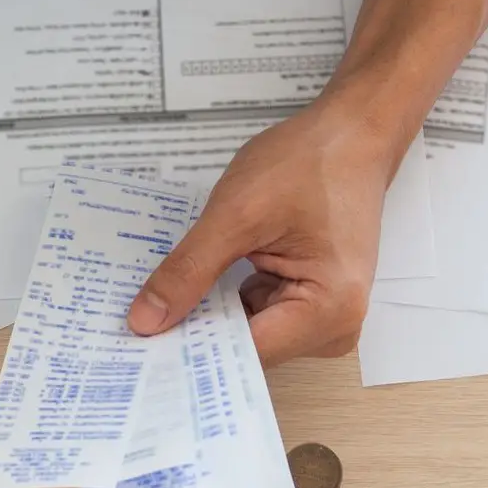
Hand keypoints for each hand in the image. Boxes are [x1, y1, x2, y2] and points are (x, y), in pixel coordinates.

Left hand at [127, 95, 404, 365]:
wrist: (352, 133)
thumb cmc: (308, 163)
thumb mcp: (237, 213)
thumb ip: (190, 270)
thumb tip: (144, 323)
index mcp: (329, 311)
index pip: (245, 355)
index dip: (190, 350)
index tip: (137, 350)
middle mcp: (336, 327)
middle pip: (249, 348)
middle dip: (198, 332)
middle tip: (135, 323)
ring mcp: (326, 315)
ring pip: (250, 331)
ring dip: (211, 314)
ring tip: (161, 301)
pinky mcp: (314, 299)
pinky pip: (260, 313)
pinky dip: (229, 299)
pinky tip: (199, 284)